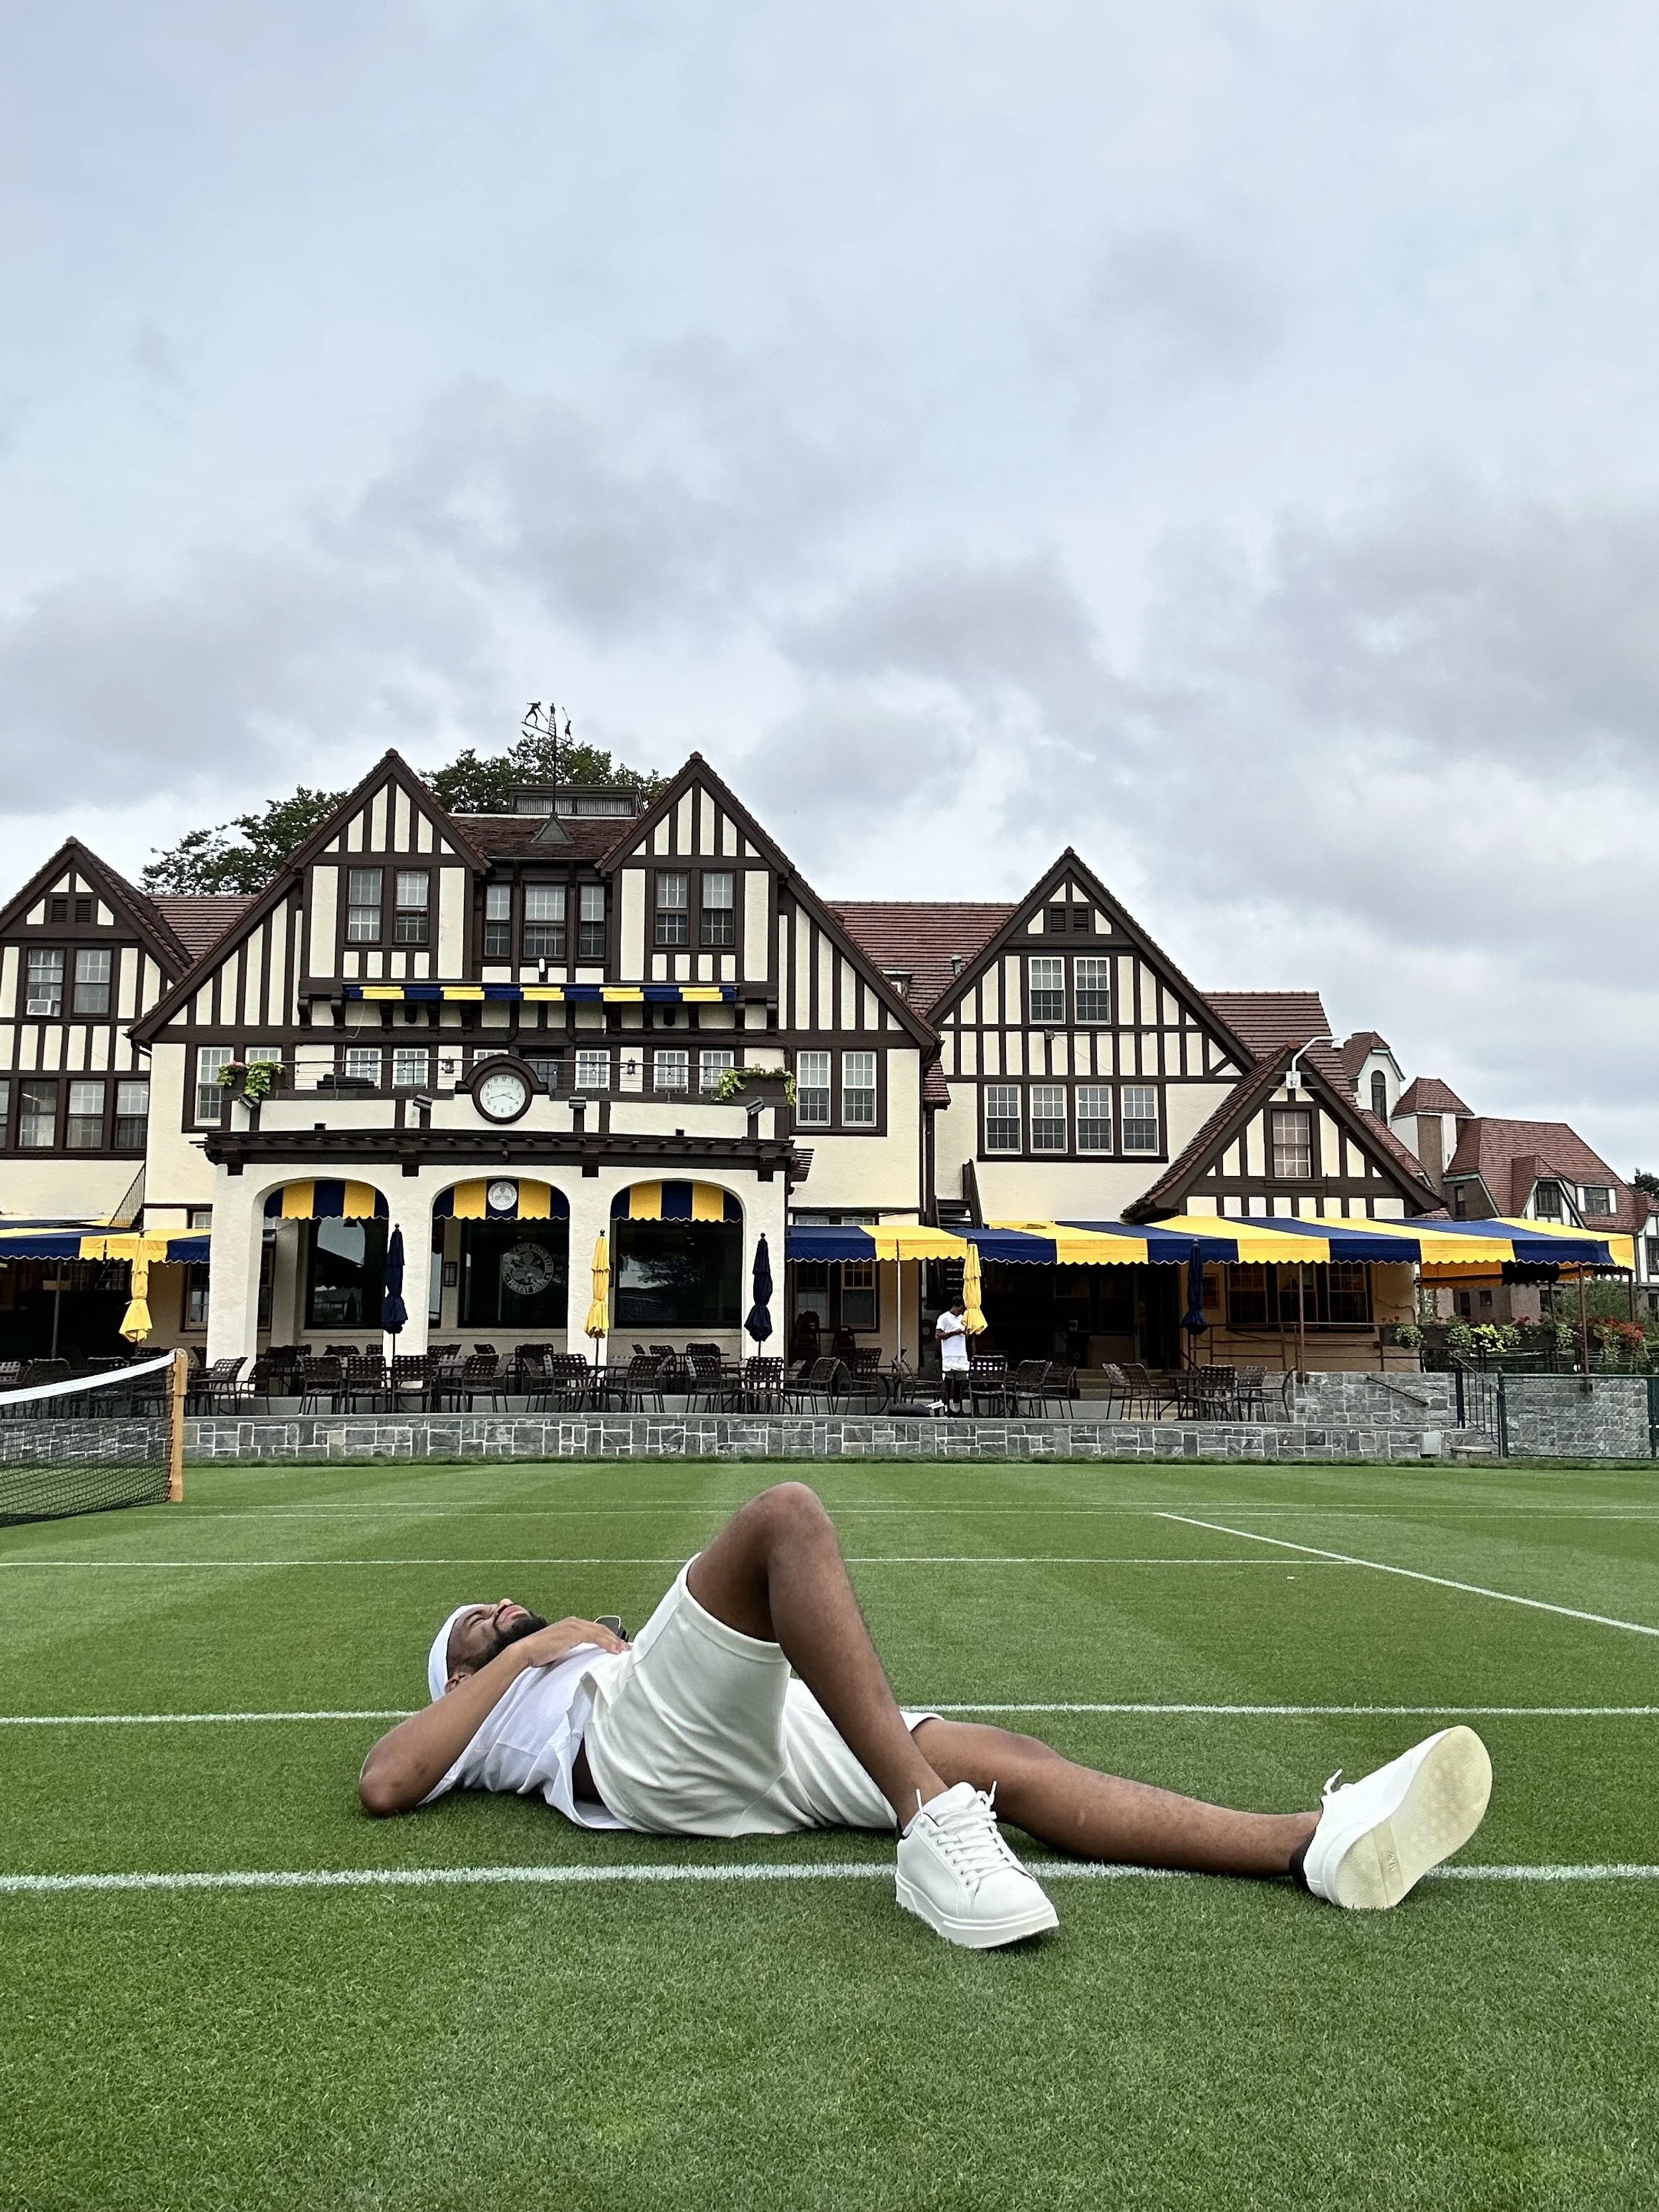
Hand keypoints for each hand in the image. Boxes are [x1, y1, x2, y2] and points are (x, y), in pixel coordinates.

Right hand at [511, 1617, 629, 1667]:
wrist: (525, 1652)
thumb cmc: (539, 1654)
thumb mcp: (560, 1650)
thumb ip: (572, 1650)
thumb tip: (583, 1659)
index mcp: (571, 1625)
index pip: (595, 1630)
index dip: (609, 1638)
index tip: (619, 1648)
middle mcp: (574, 1622)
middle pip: (601, 1629)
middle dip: (615, 1639)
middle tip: (626, 1649)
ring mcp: (573, 1626)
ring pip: (600, 1632)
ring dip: (614, 1641)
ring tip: (624, 1651)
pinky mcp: (572, 1632)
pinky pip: (594, 1636)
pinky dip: (606, 1643)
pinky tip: (614, 1650)